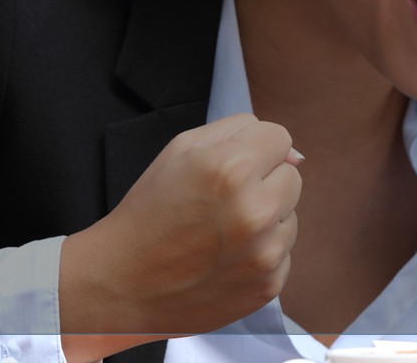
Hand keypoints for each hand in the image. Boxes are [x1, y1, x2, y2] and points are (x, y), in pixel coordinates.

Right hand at [57, 113, 304, 360]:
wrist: (123, 282)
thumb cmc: (151, 210)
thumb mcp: (180, 150)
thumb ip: (238, 131)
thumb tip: (290, 150)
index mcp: (232, 169)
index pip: (280, 138)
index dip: (255, 149)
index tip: (232, 166)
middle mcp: (255, 210)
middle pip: (292, 176)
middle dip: (264, 182)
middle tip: (223, 201)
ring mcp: (265, 252)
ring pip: (291, 215)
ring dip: (267, 219)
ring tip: (222, 231)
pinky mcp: (269, 284)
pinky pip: (285, 253)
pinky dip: (261, 252)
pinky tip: (226, 258)